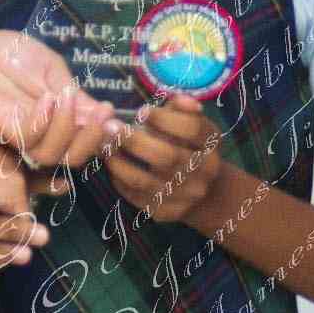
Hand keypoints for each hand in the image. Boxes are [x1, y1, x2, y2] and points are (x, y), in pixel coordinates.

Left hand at [0, 30, 121, 168]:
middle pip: (72, 159)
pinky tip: (48, 98)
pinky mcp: (2, 131)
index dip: (104, 136)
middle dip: (93, 139)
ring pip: (52, 157)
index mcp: (58, 120)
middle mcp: (42, 134)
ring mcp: (21, 135)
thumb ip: (74, 95)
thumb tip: (104, 115)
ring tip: (67, 97)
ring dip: (69, 129)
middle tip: (104, 114)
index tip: (114, 116)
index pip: (85, 142)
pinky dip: (43, 122)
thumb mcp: (51, 70)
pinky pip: (28, 141)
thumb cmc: (8, 55)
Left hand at [106, 97, 224, 224]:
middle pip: (165, 157)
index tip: (141, 111)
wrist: (202, 190)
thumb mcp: (193, 123)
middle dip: (133, 140)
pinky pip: (134, 196)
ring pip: (143, 180)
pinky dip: (118, 179)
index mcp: (210, 145)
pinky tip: (112, 165)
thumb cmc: (189, 146)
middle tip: (109, 126)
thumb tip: (178, 100)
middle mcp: (202, 173)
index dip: (164, 119)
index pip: (191, 129)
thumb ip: (183, 108)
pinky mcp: (165, 212)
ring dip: (117, 161)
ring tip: (103, 145)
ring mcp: (184, 196)